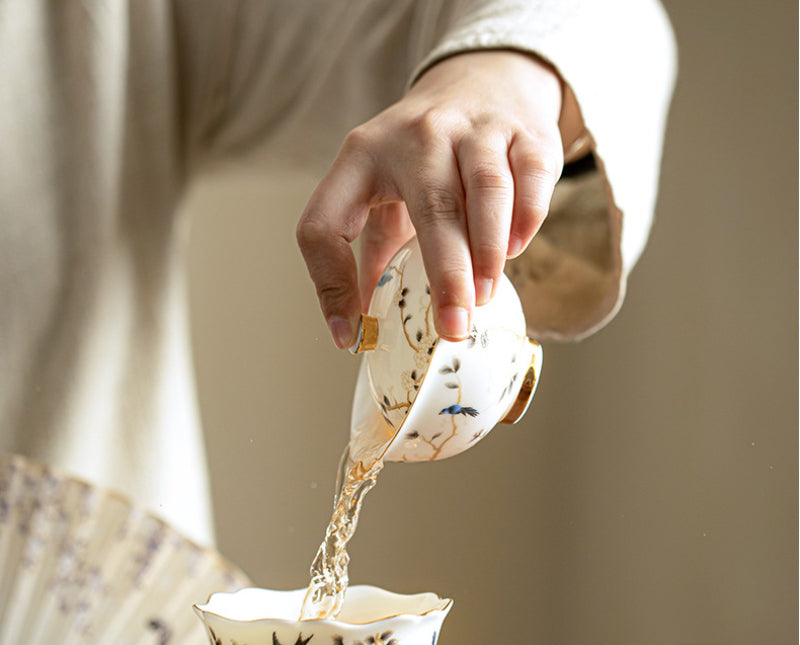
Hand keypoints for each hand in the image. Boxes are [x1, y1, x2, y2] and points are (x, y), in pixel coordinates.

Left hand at [297, 50, 576, 348]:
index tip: (352, 334)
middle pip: (431, 206)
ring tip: (483, 296)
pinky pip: (531, 176)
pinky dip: (526, 218)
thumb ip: (374, 250)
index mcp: (362, 156)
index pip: (326, 222)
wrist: (481, 82)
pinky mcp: (524, 130)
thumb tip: (360, 328)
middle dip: (445, 274)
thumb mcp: (382, 192)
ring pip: (485, 189)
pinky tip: (515, 249)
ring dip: (487, 250)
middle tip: (453, 326)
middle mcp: (416, 135)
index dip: (332, 283)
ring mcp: (473, 127)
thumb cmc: (422, 158)